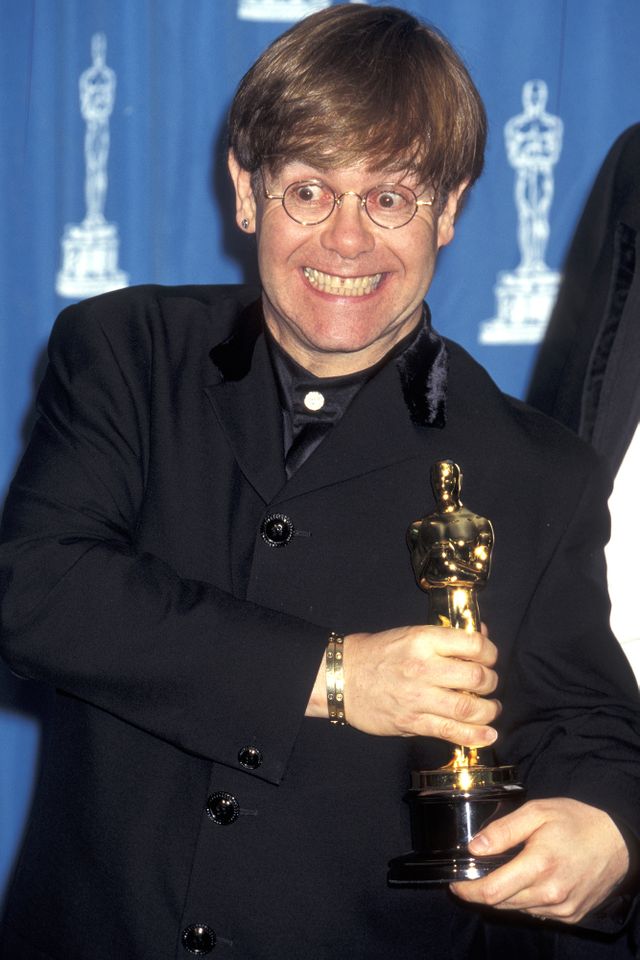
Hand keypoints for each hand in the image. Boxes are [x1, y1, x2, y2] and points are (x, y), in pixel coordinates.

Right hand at [305, 624, 499, 744]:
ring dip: (488, 711)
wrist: (342, 678)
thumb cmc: (376, 653)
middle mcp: (423, 667)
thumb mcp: (409, 634)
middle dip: (491, 682)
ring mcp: (418, 697)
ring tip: (490, 709)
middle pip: (476, 678)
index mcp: (423, 640)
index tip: (490, 658)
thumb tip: (481, 636)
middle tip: (488, 684)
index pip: (473, 645)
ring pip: (468, 708)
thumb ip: (444, 638)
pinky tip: (487, 735)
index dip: (491, 653)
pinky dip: (475, 736)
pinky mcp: (412, 722)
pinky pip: (451, 732)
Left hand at [451, 798, 629, 922]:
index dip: (468, 891)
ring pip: (518, 909)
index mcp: (539, 866)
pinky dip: (526, 900)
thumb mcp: (537, 812)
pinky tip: (529, 881)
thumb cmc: (576, 821)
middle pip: (502, 903)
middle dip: (483, 891)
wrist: (617, 841)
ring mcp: (562, 908)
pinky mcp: (571, 915)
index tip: (455, 885)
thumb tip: (474, 847)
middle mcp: (550, 893)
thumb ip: (503, 830)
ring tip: (504, 872)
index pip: (492, 891)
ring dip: (505, 895)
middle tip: (475, 874)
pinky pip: (537, 912)